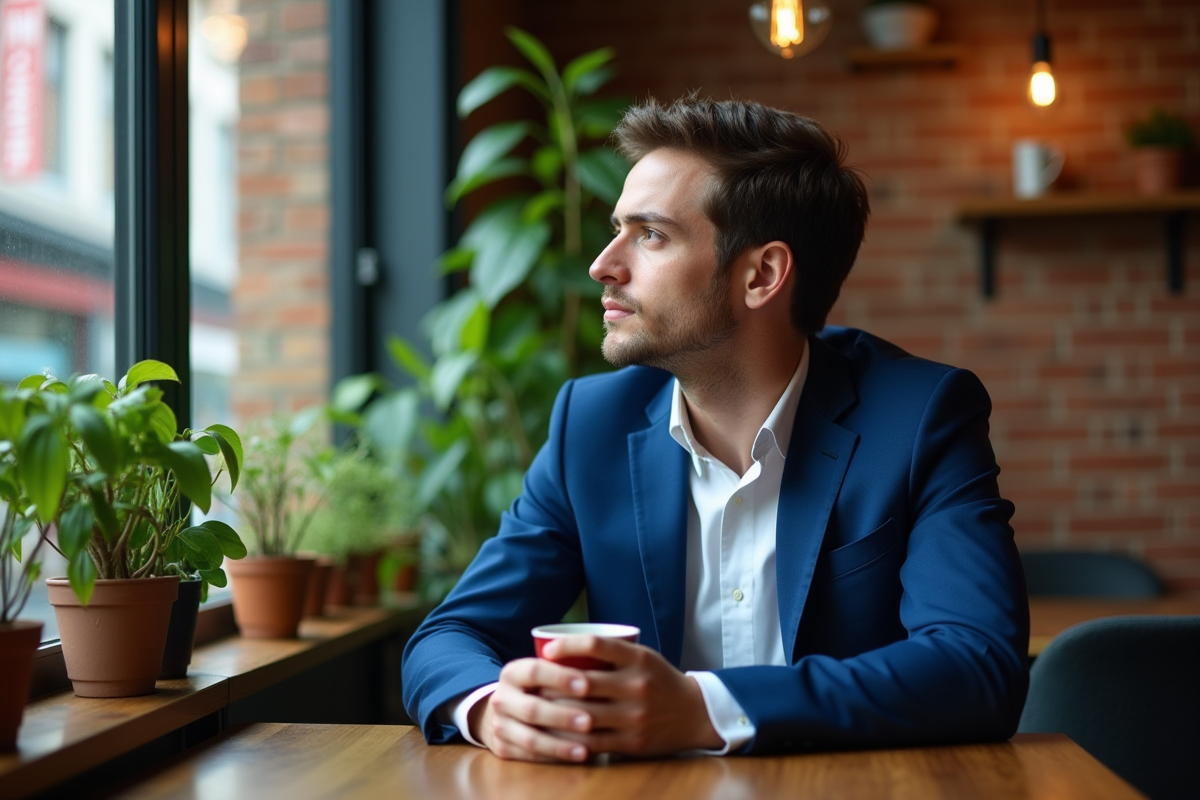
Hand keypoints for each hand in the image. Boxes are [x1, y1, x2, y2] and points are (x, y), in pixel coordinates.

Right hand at [468, 656, 594, 762]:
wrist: (505, 710)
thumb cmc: (538, 686)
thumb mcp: (543, 670)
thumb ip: (564, 667)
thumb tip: (602, 665)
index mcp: (512, 673)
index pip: (534, 671)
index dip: (560, 678)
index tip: (586, 684)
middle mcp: (501, 699)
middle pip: (532, 709)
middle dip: (563, 716)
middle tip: (590, 721)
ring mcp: (499, 725)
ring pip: (530, 739)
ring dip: (560, 745)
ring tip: (586, 749)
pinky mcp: (503, 748)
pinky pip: (530, 757)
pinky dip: (554, 758)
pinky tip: (575, 758)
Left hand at [542, 635, 723, 756]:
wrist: (695, 714)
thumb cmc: (659, 680)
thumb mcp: (643, 657)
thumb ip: (612, 653)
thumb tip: (564, 646)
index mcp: (639, 659)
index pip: (596, 645)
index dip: (567, 646)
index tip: (548, 650)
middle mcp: (637, 686)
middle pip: (583, 683)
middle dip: (553, 683)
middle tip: (534, 683)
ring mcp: (634, 716)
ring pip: (583, 714)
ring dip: (555, 712)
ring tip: (538, 707)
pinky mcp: (631, 742)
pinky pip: (592, 741)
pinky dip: (569, 737)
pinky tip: (555, 733)